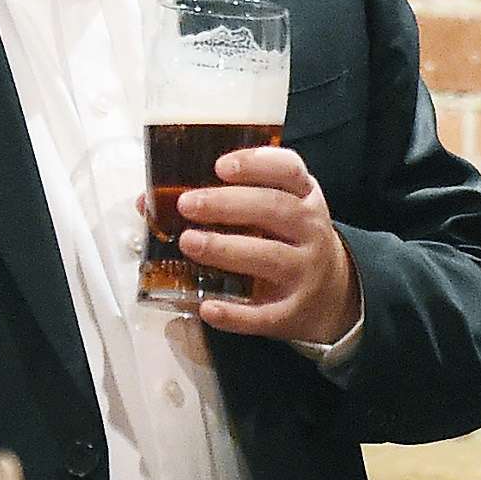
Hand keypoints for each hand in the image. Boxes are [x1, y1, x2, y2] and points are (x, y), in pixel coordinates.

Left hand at [179, 145, 361, 348]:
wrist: (331, 295)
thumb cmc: (288, 241)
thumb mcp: (276, 210)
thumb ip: (226, 198)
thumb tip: (149, 201)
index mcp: (305, 197)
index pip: (289, 170)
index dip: (257, 164)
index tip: (220, 166)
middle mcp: (311, 231)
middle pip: (275, 210)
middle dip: (228, 205)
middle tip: (187, 204)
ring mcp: (305, 273)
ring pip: (269, 257)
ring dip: (226, 249)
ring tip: (188, 242)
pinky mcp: (292, 312)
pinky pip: (263, 315)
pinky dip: (235, 314)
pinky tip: (206, 307)